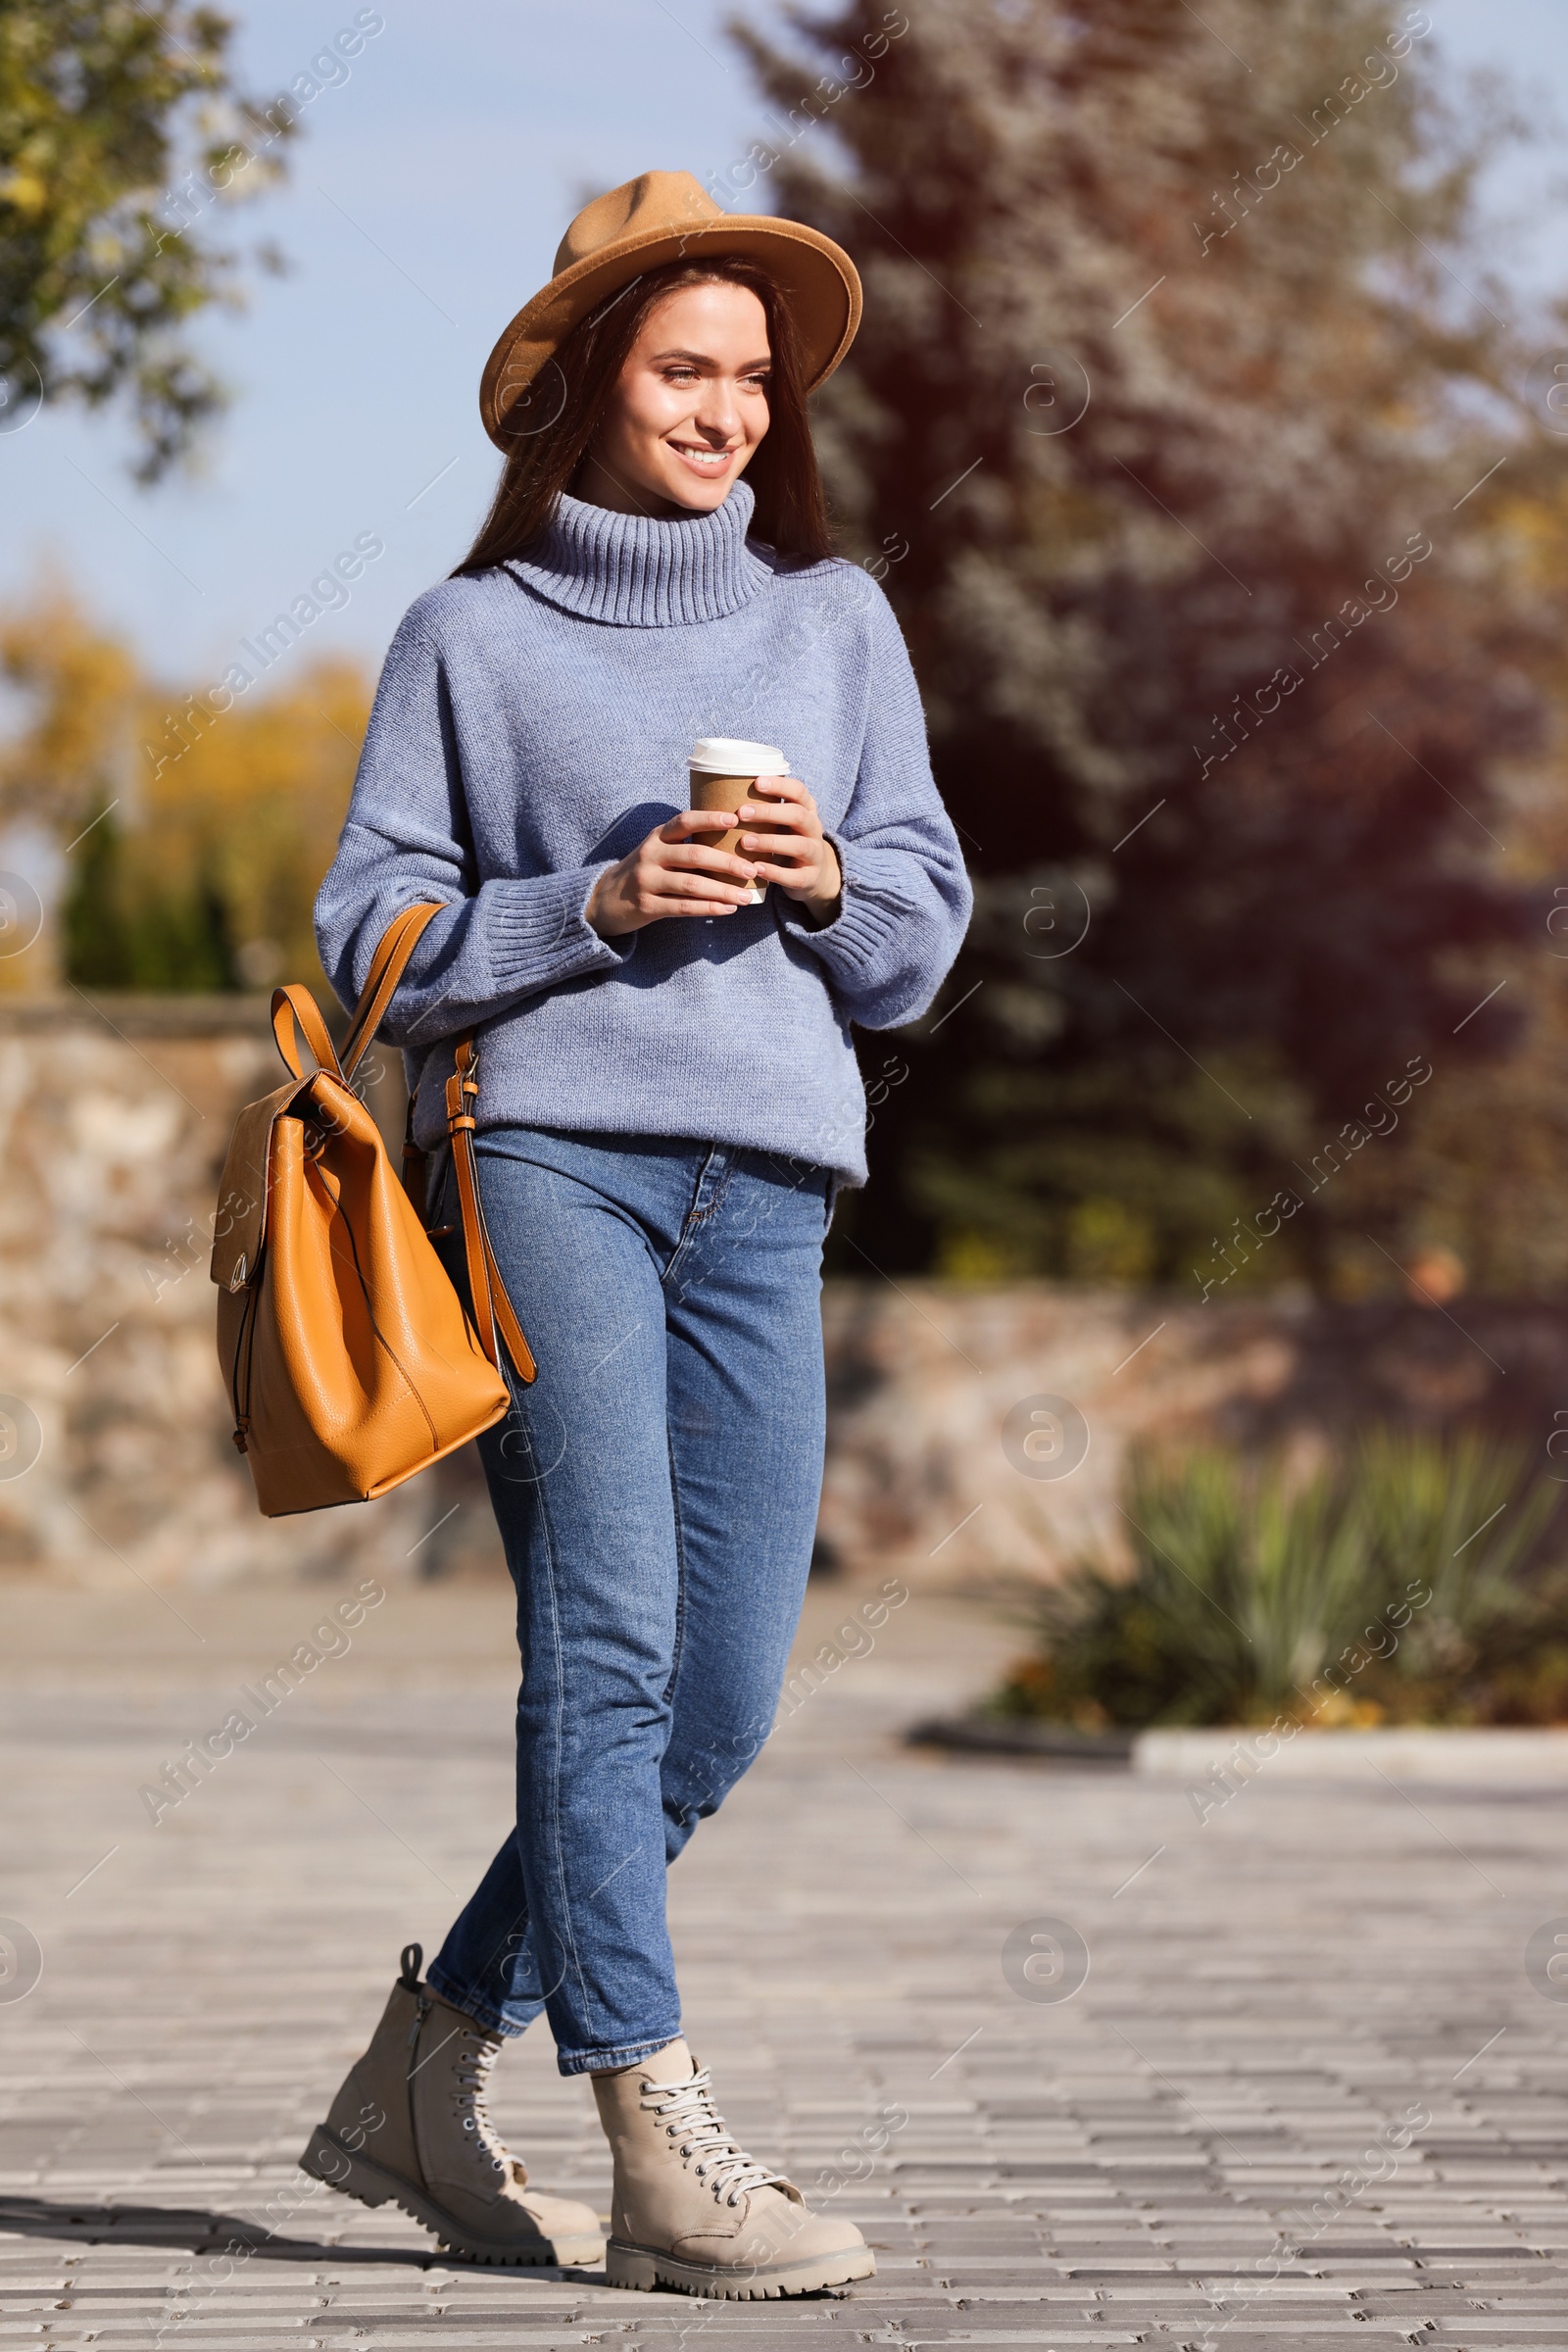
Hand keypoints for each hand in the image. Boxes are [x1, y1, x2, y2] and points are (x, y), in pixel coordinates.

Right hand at [585, 809, 760, 937]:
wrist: (605, 899)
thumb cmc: (645, 872)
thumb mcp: (658, 851)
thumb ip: (686, 846)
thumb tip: (734, 845)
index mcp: (657, 837)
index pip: (685, 821)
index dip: (710, 818)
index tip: (735, 819)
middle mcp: (650, 855)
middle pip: (694, 855)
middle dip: (727, 862)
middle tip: (752, 869)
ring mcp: (647, 881)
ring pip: (691, 884)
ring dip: (722, 890)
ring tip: (745, 896)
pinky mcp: (647, 906)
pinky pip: (683, 907)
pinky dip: (709, 908)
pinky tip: (728, 909)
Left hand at [735, 774, 840, 918]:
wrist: (813, 875)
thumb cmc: (786, 841)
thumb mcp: (781, 823)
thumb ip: (763, 811)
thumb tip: (719, 793)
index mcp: (807, 809)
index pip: (798, 791)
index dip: (780, 785)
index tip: (756, 782)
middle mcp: (814, 828)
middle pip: (798, 815)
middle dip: (769, 812)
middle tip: (741, 813)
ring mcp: (815, 854)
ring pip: (799, 845)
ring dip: (770, 842)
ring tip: (744, 842)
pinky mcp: (810, 877)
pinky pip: (795, 876)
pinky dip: (775, 872)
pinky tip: (756, 868)